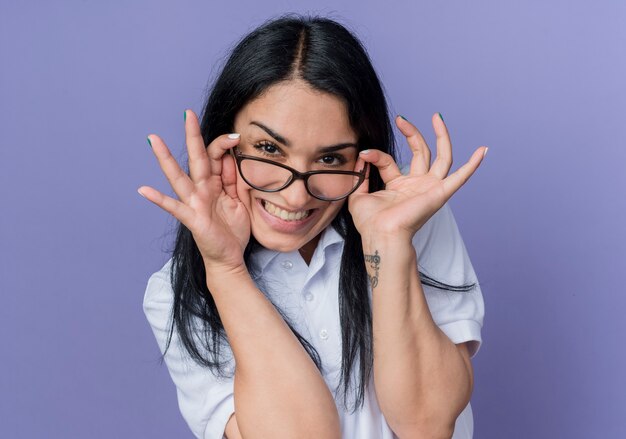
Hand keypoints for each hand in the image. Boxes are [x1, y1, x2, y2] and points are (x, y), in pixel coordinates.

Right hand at [138, 110, 249, 272]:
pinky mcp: (192, 219)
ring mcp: (194, 203)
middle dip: (192, 136)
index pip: (216, 156)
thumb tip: (233, 155)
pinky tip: (143, 190)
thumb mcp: (240, 200)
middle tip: (187, 113)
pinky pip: (174, 207)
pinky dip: (158, 199)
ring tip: (153, 140)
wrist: (230, 257)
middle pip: (196, 158)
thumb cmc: (233, 230)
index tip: (237, 136)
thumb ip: (235, 179)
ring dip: (166, 159)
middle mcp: (202, 189)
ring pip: (179, 177)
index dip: (224, 144)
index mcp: (215, 183)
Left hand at [348, 113, 486, 240]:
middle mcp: (416, 185)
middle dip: (412, 133)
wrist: (381, 234)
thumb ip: (361, 174)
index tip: (364, 152)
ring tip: (436, 117)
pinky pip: (460, 178)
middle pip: (421, 152)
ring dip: (441, 136)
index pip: (389, 161)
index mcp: (398, 186)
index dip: (376, 155)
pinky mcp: (440, 193)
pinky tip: (483, 151)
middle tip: (401, 119)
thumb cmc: (370, 223)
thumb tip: (362, 156)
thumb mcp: (358, 195)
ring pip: (442, 158)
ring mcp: (430, 188)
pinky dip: (472, 165)